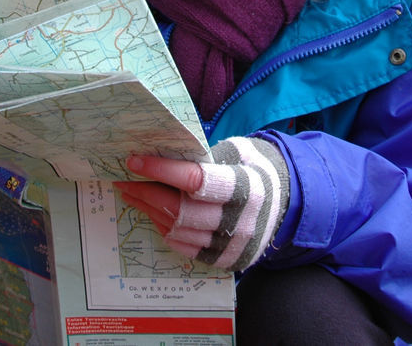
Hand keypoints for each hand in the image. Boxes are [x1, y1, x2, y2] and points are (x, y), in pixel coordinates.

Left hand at [114, 137, 289, 271]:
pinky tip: (154, 212)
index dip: (161, 170)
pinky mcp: (224, 260)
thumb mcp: (238, 153)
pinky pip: (184, 247)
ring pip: (178, 230)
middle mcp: (239, 221)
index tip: (134, 161)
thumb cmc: (256, 169)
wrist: (287, 202)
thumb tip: (160, 151)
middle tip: (124, 179)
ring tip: (133, 194)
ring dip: (149, 211)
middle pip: (180, 210)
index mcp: (245, 187)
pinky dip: (165, 228)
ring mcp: (231, 245)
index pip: (194, 180)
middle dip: (146, 192)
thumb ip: (205, 156)